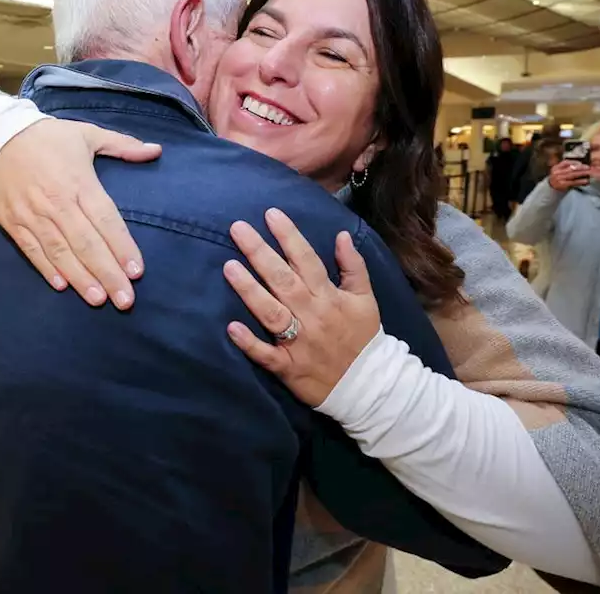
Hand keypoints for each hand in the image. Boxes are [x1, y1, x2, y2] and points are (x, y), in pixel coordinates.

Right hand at [0, 118, 161, 308]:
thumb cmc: (47, 137)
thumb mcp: (86, 133)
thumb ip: (122, 145)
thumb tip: (156, 150)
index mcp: (79, 181)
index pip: (106, 220)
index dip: (122, 247)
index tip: (137, 271)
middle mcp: (57, 202)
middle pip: (87, 243)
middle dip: (108, 273)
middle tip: (125, 300)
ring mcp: (33, 214)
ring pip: (60, 252)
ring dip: (81, 278)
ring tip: (99, 300)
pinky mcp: (13, 222)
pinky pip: (32, 250)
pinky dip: (47, 269)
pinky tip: (63, 286)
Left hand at [223, 209, 381, 406]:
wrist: (370, 385)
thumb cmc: (363, 336)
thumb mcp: (365, 298)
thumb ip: (353, 266)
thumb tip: (341, 235)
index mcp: (329, 296)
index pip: (306, 260)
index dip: (288, 236)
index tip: (270, 214)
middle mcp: (312, 315)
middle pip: (282, 280)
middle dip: (260, 253)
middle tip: (237, 229)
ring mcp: (299, 341)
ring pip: (271, 312)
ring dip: (249, 290)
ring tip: (229, 267)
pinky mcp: (288, 366)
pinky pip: (266, 354)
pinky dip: (249, 342)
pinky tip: (232, 327)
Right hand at [548, 160, 589, 191]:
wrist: (551, 189)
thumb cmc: (558, 179)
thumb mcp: (559, 172)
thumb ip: (566, 168)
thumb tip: (580, 165)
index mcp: (556, 167)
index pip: (565, 162)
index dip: (574, 162)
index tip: (581, 163)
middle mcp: (557, 172)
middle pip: (570, 168)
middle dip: (580, 167)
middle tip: (588, 167)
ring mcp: (559, 179)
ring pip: (573, 175)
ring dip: (582, 173)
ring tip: (589, 173)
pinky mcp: (563, 185)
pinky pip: (573, 182)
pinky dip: (580, 181)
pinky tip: (586, 181)